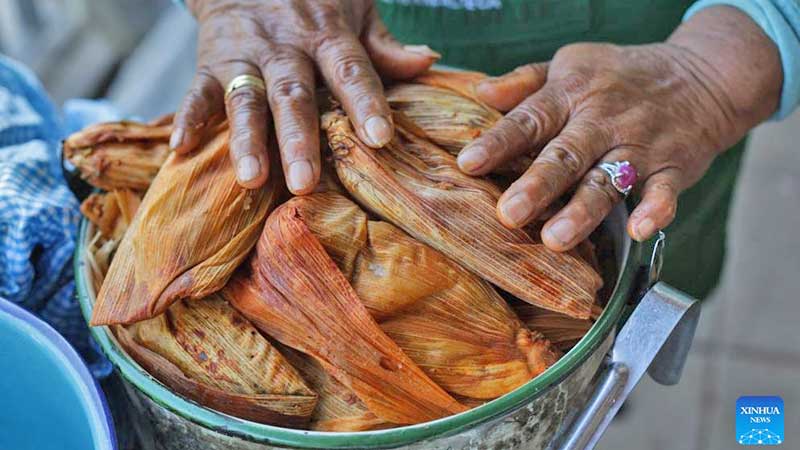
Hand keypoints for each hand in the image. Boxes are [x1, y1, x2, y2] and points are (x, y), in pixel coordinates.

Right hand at [172, 0, 438, 192]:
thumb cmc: (314, 0)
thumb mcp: (353, 9)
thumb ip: (383, 44)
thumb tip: (428, 61)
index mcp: (327, 33)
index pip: (350, 69)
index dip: (365, 102)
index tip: (380, 138)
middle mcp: (285, 46)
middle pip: (293, 94)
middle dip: (299, 138)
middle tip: (305, 183)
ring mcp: (245, 54)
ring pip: (245, 98)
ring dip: (247, 140)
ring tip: (251, 180)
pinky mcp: (210, 61)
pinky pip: (197, 90)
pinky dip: (188, 117)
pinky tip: (181, 148)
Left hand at [457, 6, 780, 250]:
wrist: (702, 74)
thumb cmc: (619, 75)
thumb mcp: (570, 64)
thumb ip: (524, 82)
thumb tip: (478, 93)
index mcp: (571, 93)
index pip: (529, 119)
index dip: (498, 142)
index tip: (468, 163)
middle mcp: (603, 120)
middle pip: (566, 155)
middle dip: (537, 185)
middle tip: (509, 214)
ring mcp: (640, 144)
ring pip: (608, 181)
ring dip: (583, 210)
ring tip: (556, 239)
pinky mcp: (675, 166)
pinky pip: (666, 191)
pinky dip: (656, 210)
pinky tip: (639, 230)